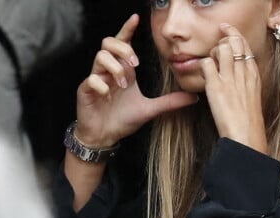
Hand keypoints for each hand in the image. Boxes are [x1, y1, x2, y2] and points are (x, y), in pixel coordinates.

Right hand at [75, 14, 197, 147]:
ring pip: (100, 56)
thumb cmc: (123, 120)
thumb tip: (194, 98)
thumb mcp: (150, 109)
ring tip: (123, 85)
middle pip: (109, 43)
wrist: (105, 137)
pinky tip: (107, 95)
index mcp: (123, 71)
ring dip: (115, 68)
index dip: (127, 29)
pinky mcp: (86, 90)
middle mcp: (109, 71)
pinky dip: (101, 85)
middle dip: (124, 49)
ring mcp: (96, 79)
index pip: (123, 43)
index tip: (136, 19)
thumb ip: (170, 102)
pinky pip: (91, 79)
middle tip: (135, 66)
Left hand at [200, 24, 267, 153]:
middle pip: (234, 41)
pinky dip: (202, 66)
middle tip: (215, 51)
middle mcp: (243, 73)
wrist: (246, 136)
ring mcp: (229, 79)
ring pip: (221, 48)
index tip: (226, 33)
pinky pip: (206, 64)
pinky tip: (204, 77)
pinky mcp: (216, 87)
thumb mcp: (253, 98)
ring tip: (211, 67)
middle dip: (222, 42)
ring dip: (212, 53)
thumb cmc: (249, 123)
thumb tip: (237, 77)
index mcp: (253, 75)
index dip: (234, 35)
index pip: (244, 45)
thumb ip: (246, 84)